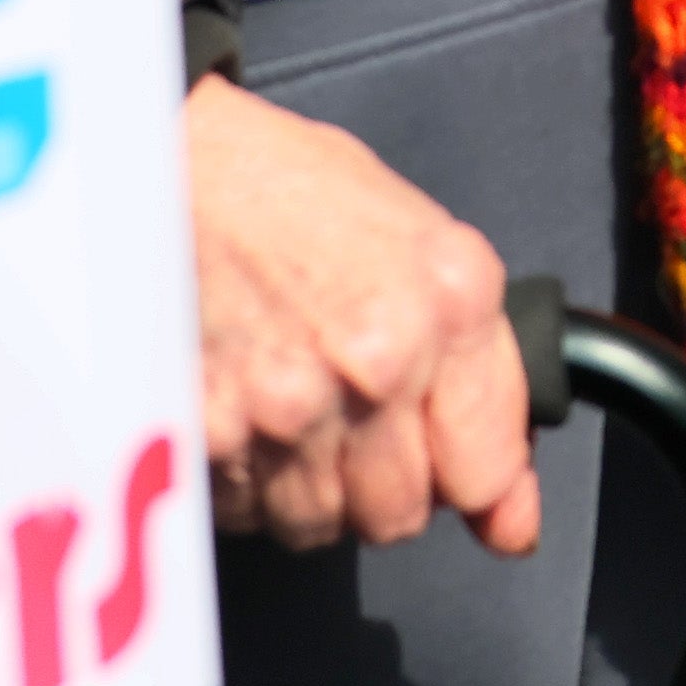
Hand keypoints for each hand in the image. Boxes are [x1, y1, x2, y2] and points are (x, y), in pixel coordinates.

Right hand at [178, 75, 542, 553]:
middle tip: (348, 417)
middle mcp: (377, 358)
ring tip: (287, 405)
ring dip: (306, 488)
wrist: (172, 161)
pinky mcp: (208, 428)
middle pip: (398, 515)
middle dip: (378, 483)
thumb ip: (482, 381)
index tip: (445, 465)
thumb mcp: (423, 248)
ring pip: (318, 523)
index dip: (464, 476)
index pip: (484, 472)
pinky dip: (241, 481)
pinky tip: (239, 408)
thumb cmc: (294, 194)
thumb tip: (513, 521)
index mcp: (449, 303)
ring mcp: (289, 400)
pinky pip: (243, 512)